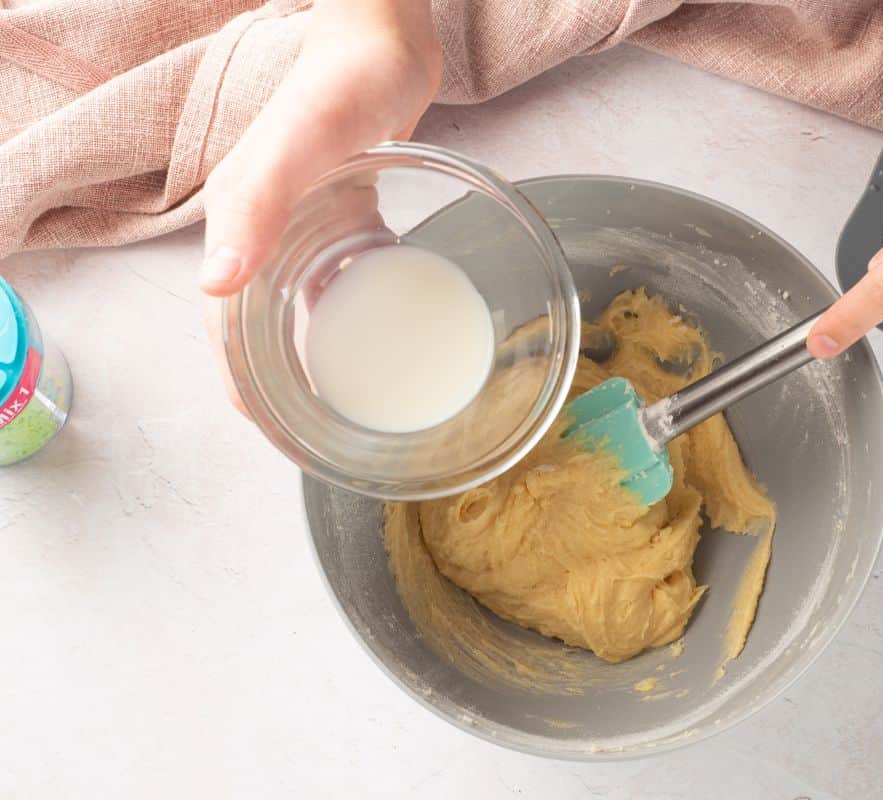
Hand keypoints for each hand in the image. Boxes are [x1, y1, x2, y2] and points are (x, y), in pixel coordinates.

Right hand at [199, 0, 441, 410]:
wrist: (383, 41)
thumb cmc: (341, 85)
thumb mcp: (300, 144)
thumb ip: (257, 204)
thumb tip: (213, 287)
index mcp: (241, 220)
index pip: (222, 318)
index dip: (237, 376)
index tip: (262, 424)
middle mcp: (266, 228)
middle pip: (255, 321)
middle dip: (272, 377)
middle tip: (307, 425)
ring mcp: (304, 222)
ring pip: (295, 301)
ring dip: (308, 348)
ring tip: (339, 393)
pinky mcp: (342, 211)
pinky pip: (337, 272)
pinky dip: (346, 305)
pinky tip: (373, 326)